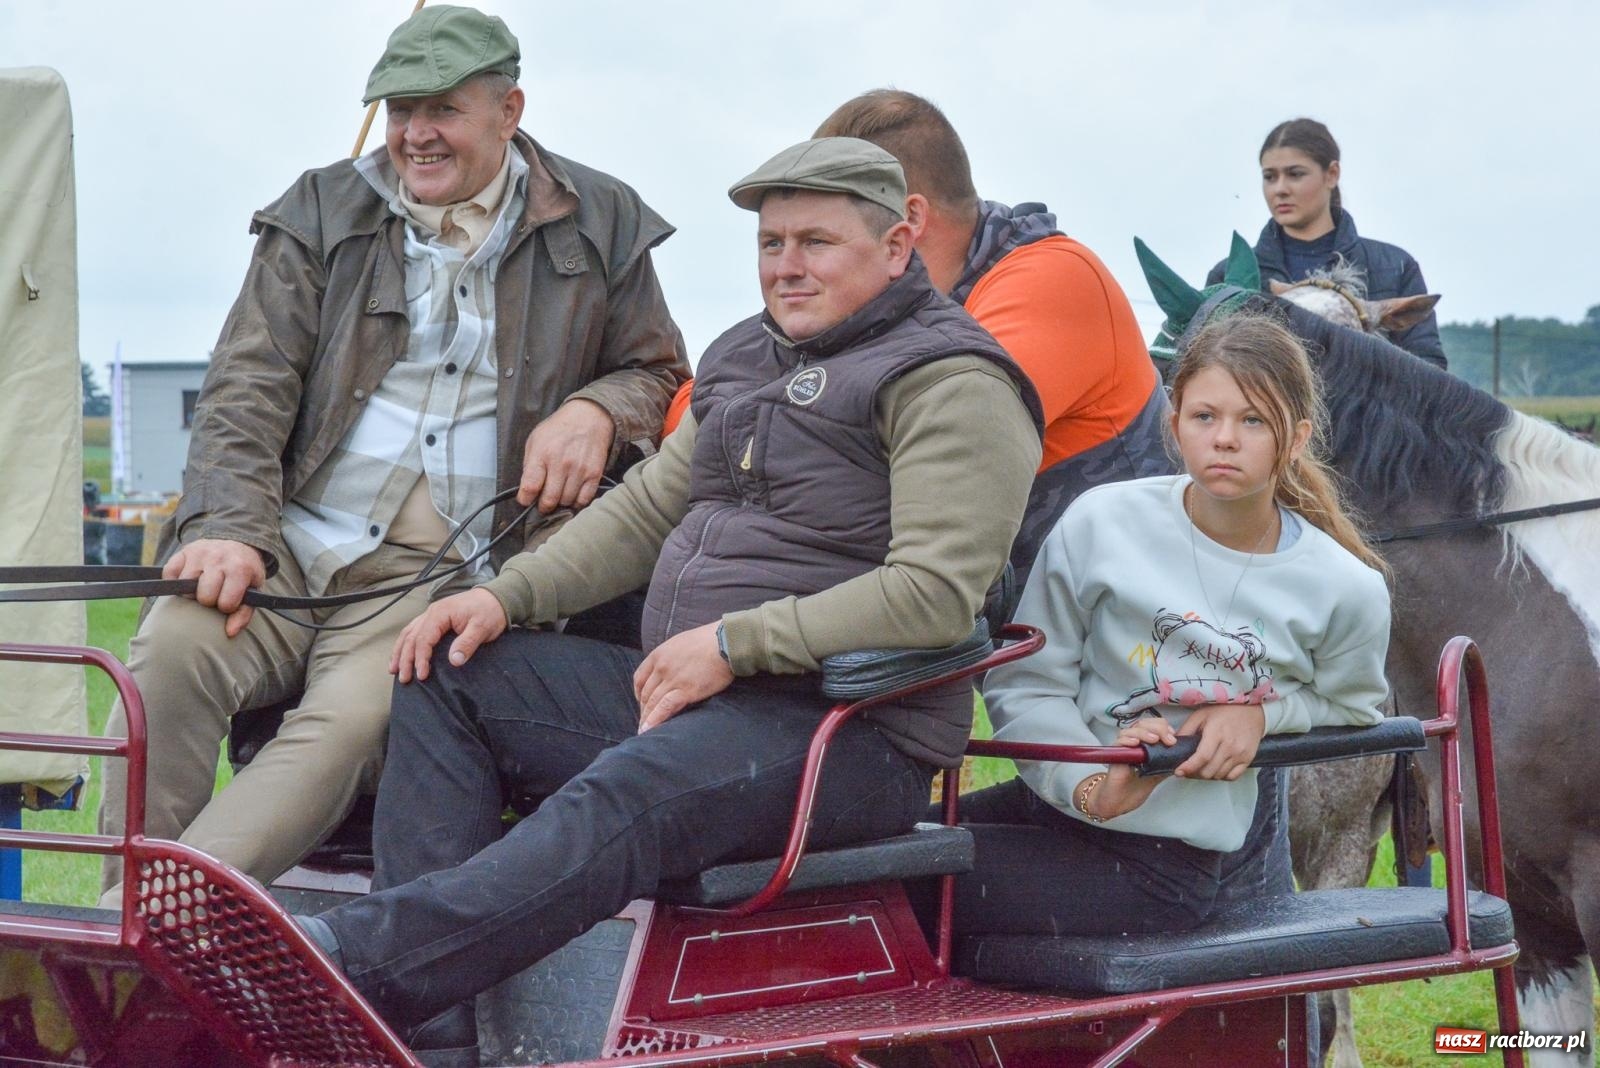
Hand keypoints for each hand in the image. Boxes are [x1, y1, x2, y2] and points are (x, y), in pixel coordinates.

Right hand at [162, 538, 266, 637]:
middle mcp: (219, 559)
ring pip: (183, 586)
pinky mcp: (183, 551)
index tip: (229, 600)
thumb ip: (243, 614)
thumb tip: (229, 632)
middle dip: (209, 600)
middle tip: (215, 593)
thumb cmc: (244, 574)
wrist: (238, 545)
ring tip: (202, 586)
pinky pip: (169, 574)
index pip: (226, 603)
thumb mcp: (253, 591)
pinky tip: (188, 579)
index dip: (227, 607)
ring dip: (191, 591)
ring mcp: (199, 553)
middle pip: (204, 596)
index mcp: (240, 569)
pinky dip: (174, 580)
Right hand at [390, 588, 507, 682]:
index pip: (424, 638)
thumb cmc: (489, 612)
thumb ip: (467, 643)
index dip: (421, 658)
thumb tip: (454, 661)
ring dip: (400, 652)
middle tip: (404, 678)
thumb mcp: (482, 628)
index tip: (422, 675)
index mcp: (441, 613)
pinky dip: (405, 643)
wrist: (496, 598)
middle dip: (405, 659)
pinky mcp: (434, 619)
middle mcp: (431, 613)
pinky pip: (413, 631)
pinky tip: (401, 654)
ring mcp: (431, 614)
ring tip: (393, 670)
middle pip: (411, 637)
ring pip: (408, 633)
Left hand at [518, 398, 614, 512]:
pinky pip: (584, 500)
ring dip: (561, 503)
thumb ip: (530, 464)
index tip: (526, 500)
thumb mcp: (536, 439)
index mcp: (542, 453)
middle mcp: (561, 463)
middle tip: (543, 503)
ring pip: (566, 502)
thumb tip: (528, 488)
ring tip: (559, 494)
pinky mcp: (594, 474)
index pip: (530, 487)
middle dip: (543, 506)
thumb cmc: (559, 429)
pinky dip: (576, 502)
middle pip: (549, 500)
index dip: (525, 499)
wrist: (588, 418)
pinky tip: (572, 494)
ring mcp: (579, 470)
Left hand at [632, 621, 733, 733]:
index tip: (641, 703)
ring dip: (646, 719)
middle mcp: (662, 667)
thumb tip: (672, 666)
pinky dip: (655, 720)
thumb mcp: (682, 642)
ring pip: (653, 702)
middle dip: (643, 710)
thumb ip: (672, 656)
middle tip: (643, 722)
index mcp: (659, 654)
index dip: (638, 693)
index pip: (640, 678)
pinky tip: (650, 729)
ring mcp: (673, 679)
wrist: (726, 641)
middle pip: (645, 693)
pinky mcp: (686, 690)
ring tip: (644, 732)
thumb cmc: (710, 640)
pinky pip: (665, 708)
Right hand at [1091, 715, 1176, 818]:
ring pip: (1130, 730)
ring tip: (1154, 740)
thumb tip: (1183, 755)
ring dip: (1144, 732)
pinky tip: (1136, 743)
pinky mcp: (1114, 756)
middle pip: (1143, 724)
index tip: (1173, 737)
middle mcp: (1133, 743)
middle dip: (1158, 728)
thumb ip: (1168, 762)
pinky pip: (1118, 742)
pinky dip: (1127, 740)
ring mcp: (1123, 749)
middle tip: (1168, 739)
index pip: (1153, 725)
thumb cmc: (1137, 786)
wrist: (1121, 801)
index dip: (1163, 727)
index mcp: (1144, 744)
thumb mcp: (1159, 772)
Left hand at [1173, 703, 1266, 780]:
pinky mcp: (1248, 759)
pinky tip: (1215, 769)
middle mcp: (1230, 745)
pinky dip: (1221, 776)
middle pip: (1209, 770)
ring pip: (1219, 775)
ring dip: (1207, 775)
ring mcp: (1241, 753)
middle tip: (1187, 769)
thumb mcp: (1201, 715)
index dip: (1189, 767)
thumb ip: (1186, 730)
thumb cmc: (1225, 711)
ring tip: (1200, 768)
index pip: (1202, 757)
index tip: (1179, 771)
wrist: (1251, 711)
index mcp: (1217, 732)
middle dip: (1194, 773)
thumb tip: (1174, 744)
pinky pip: (1232, 776)